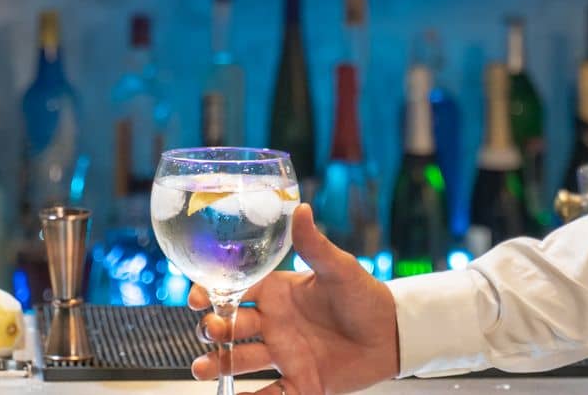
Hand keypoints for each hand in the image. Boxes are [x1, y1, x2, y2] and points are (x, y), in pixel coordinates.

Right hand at [191, 204, 399, 394]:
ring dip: (219, 365)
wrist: (392, 332)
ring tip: (202, 368)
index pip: (234, 291)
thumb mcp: (339, 268)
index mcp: (277, 293)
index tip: (196, 296)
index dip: (211, 293)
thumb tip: (300, 209)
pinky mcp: (300, 383)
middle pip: (231, 328)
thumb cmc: (364, 295)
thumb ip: (315, 245)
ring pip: (241, 361)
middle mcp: (273, 324)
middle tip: (209, 330)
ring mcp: (283, 354)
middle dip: (213, 330)